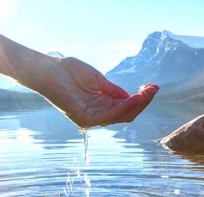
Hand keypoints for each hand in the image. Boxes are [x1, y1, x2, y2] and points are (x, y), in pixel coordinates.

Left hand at [35, 57, 158, 127]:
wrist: (50, 70)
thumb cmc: (69, 72)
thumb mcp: (98, 80)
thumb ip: (114, 90)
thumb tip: (132, 96)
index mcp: (100, 105)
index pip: (124, 106)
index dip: (139, 99)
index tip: (153, 87)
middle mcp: (97, 114)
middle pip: (126, 114)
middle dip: (142, 102)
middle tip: (154, 90)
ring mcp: (91, 118)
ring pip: (121, 116)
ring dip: (137, 105)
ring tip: (147, 93)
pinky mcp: (86, 119)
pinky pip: (110, 115)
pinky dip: (124, 107)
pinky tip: (134, 98)